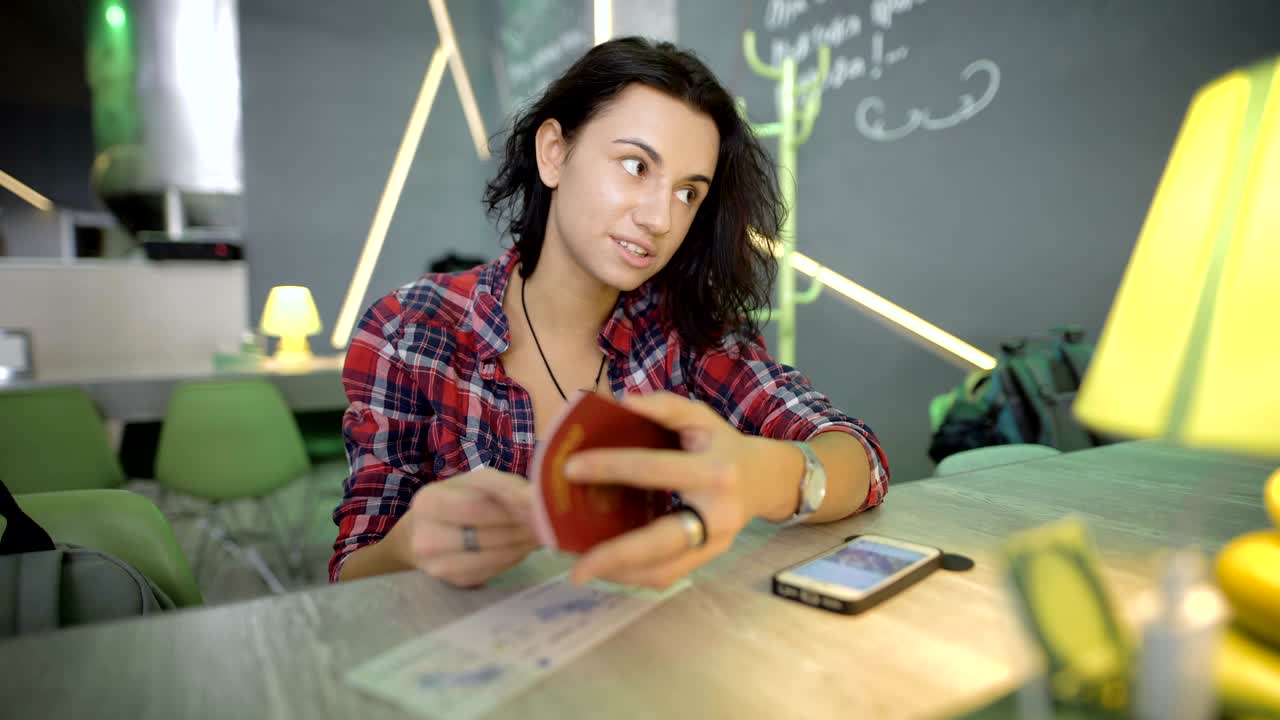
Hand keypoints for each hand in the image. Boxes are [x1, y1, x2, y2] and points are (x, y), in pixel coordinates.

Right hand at [390, 467, 540, 587]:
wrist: (429, 529)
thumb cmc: (459, 497)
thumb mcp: (479, 481)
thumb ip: (506, 488)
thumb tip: (536, 501)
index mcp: (429, 503)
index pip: (476, 509)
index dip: (511, 509)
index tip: (538, 507)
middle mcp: (427, 539)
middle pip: (486, 536)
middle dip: (522, 528)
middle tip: (546, 520)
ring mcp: (439, 566)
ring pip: (493, 557)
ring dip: (522, 545)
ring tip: (537, 531)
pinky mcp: (456, 582)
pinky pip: (494, 570)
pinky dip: (513, 557)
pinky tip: (520, 545)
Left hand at [563, 392, 782, 589]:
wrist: (764, 479)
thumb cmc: (722, 444)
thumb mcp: (700, 417)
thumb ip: (664, 406)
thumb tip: (622, 399)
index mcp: (713, 469)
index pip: (654, 468)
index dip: (611, 466)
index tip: (570, 469)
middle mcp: (717, 511)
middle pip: (660, 541)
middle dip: (614, 554)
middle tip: (574, 566)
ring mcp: (716, 541)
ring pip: (665, 570)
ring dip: (621, 574)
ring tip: (583, 570)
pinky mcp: (710, 557)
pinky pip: (670, 576)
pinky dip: (636, 577)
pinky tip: (609, 569)